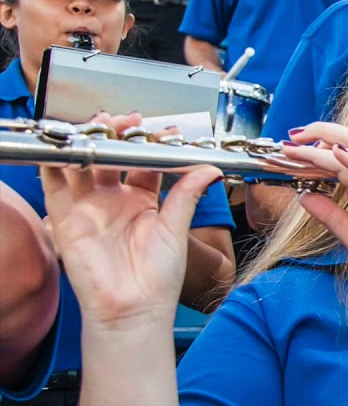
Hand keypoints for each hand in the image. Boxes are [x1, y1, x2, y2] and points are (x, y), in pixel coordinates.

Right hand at [40, 112, 221, 327]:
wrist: (134, 310)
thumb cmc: (157, 278)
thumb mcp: (176, 228)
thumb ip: (186, 194)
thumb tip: (209, 168)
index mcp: (143, 201)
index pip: (145, 163)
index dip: (152, 144)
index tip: (166, 130)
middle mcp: (115, 201)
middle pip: (111, 157)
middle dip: (119, 135)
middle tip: (129, 120)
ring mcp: (90, 208)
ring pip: (84, 165)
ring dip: (90, 143)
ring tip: (102, 124)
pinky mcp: (67, 220)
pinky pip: (55, 187)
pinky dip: (56, 165)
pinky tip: (66, 148)